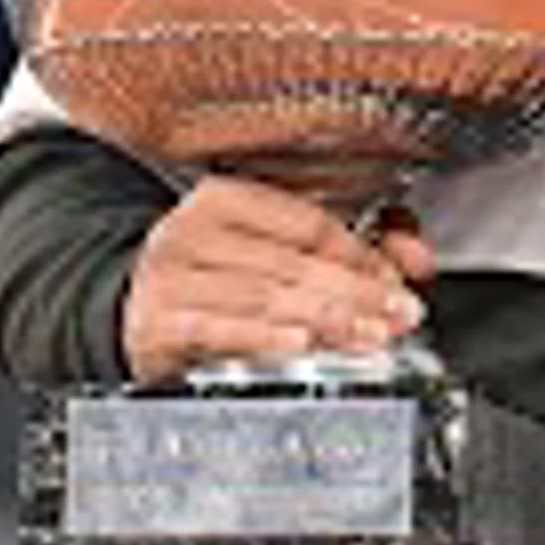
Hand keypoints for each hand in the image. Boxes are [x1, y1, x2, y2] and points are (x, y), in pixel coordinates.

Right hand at [121, 174, 432, 383]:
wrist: (128, 313)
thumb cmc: (213, 278)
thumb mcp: (273, 251)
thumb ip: (349, 247)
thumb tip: (415, 254)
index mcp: (226, 199)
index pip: (308, 223)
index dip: (361, 253)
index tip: (400, 281)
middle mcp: (194, 231)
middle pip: (293, 263)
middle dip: (356, 293)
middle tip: (399, 315)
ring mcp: (172, 278)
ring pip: (264, 298)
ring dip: (327, 321)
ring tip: (370, 336)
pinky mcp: (158, 324)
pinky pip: (218, 329)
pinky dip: (263, 337)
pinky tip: (300, 344)